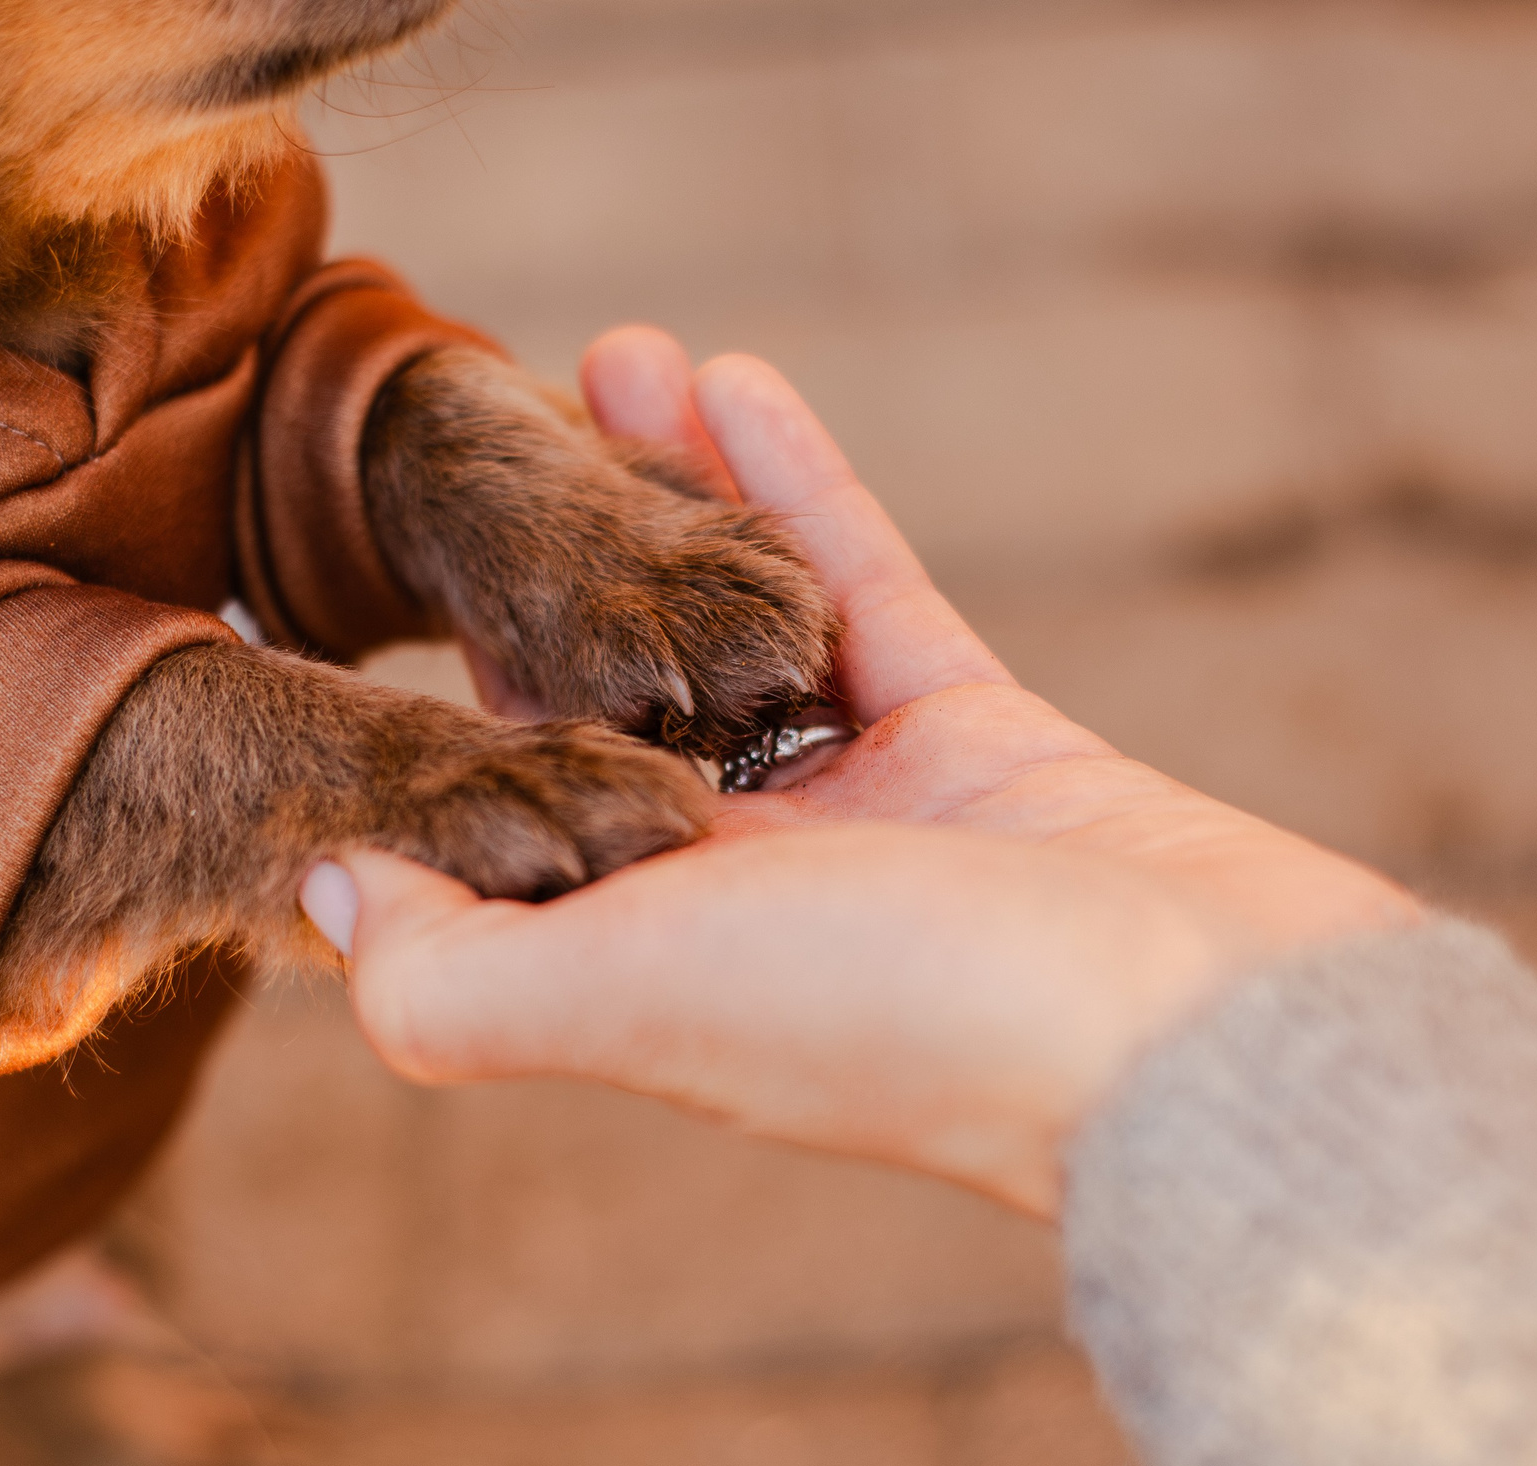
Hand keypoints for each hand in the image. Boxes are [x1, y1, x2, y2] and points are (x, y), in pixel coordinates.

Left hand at [309, 329, 1420, 1220]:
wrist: (1201, 1034)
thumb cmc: (900, 1019)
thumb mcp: (626, 999)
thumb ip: (453, 974)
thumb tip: (335, 889)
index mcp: (648, 950)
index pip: (521, 804)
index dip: (456, 691)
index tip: (386, 566)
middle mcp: (743, 888)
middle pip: (620, 700)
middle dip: (553, 572)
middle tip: (485, 436)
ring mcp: (867, 813)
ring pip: (738, 629)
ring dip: (664, 502)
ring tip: (594, 360)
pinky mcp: (980, 742)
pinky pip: (861, 587)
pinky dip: (798, 491)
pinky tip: (732, 377)